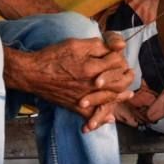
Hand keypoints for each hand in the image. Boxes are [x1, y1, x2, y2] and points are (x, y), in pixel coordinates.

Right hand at [7, 34, 135, 126]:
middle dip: (126, 79)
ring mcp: (84, 98)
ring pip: (108, 100)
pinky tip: (109, 118)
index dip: (120, 59)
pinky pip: (92, 115)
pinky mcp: (75, 106)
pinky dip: (101, 118)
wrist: (33, 73)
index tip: (119, 56)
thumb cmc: (53, 57)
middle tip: (130, 75)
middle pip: (117, 84)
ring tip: (128, 95)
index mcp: (93, 67)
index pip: (116, 64)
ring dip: (120, 97)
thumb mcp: (75, 44)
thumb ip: (97, 46)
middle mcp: (91, 85)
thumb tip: (115, 48)